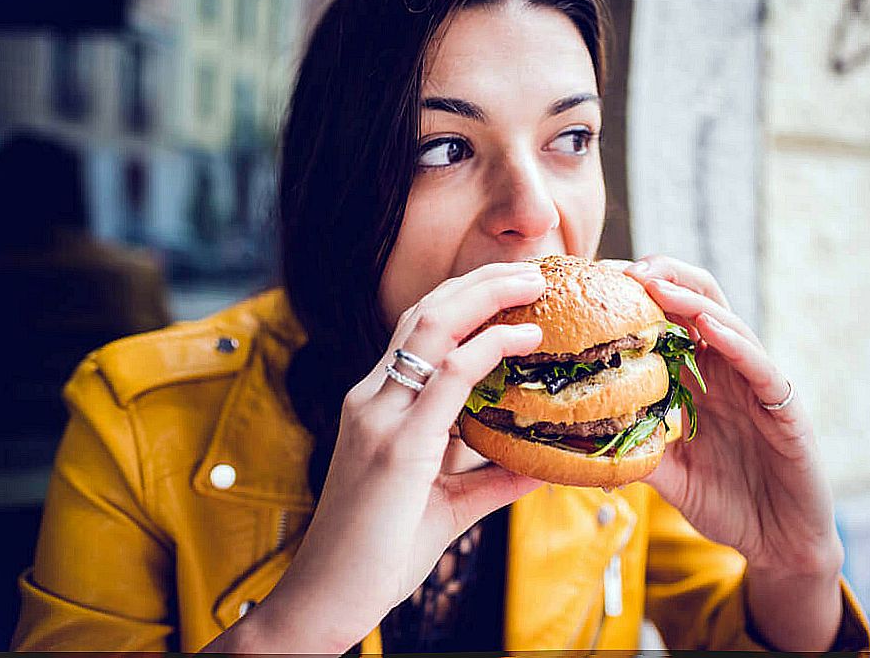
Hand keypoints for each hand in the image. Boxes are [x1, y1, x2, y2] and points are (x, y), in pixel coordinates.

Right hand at [232, 261, 545, 652]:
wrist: (327, 599)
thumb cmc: (379, 552)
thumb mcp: (446, 505)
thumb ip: (490, 478)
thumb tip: (542, 464)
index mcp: (377, 403)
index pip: (420, 328)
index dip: (468, 298)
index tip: (515, 288)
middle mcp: (371, 397)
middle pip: (427, 311)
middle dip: (482, 281)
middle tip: (534, 269)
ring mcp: (378, 416)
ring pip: (433, 327)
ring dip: (487, 296)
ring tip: (535, 284)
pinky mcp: (395, 445)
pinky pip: (445, 377)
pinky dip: (488, 348)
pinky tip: (524, 340)